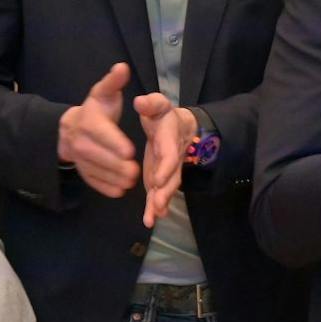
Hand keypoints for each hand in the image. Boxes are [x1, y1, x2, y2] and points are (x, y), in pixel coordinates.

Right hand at [57, 63, 138, 196]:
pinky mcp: (81, 170)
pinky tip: (118, 190)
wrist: (71, 128)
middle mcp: (78, 140)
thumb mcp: (104, 93)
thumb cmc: (96, 110)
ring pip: (93, 170)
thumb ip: (113, 82)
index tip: (130, 150)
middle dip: (115, 164)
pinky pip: (90, 180)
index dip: (114, 142)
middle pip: (96, 155)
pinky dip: (103, 187)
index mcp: (87, 120)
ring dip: (111, 178)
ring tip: (130, 182)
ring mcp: (78, 157)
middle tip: (134, 172)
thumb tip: (122, 67)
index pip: (100, 132)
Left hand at [134, 96, 193, 227]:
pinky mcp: (162, 177)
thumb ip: (151, 104)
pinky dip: (156, 206)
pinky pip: (160, 192)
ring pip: (167, 187)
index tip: (157, 180)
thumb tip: (139, 102)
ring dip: (161, 201)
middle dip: (165, 191)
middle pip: (172, 175)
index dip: (165, 166)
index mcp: (170, 137)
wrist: (180, 125)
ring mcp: (169, 169)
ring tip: (154, 216)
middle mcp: (173, 155)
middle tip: (158, 204)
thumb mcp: (157, 105)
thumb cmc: (163, 114)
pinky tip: (151, 219)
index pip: (169, 153)